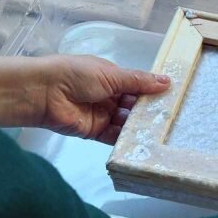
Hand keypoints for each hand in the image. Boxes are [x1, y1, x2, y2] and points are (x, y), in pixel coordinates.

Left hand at [33, 55, 169, 143]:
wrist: (44, 92)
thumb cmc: (77, 75)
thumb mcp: (111, 75)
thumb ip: (139, 81)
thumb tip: (167, 81)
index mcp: (111, 77)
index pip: (137, 86)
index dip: (153, 92)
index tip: (173, 99)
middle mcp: (108, 96)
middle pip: (133, 106)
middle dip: (149, 112)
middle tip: (172, 119)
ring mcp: (102, 115)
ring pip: (126, 123)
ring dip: (139, 127)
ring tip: (161, 132)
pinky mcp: (94, 132)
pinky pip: (114, 137)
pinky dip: (126, 140)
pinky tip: (143, 143)